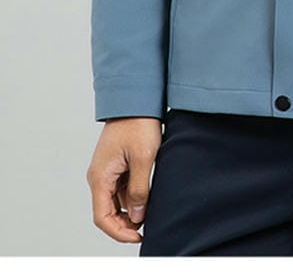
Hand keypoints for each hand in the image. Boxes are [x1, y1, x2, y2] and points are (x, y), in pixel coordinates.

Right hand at [86, 117, 161, 242]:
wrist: (136, 99)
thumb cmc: (138, 124)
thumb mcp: (144, 159)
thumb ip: (139, 190)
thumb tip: (136, 217)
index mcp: (100, 177)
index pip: (102, 217)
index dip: (119, 232)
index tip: (138, 236)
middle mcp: (99, 176)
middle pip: (106, 212)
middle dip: (124, 224)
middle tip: (146, 228)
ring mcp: (107, 170)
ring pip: (114, 201)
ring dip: (129, 211)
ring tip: (150, 214)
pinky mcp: (116, 164)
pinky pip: (120, 188)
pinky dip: (131, 198)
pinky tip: (147, 198)